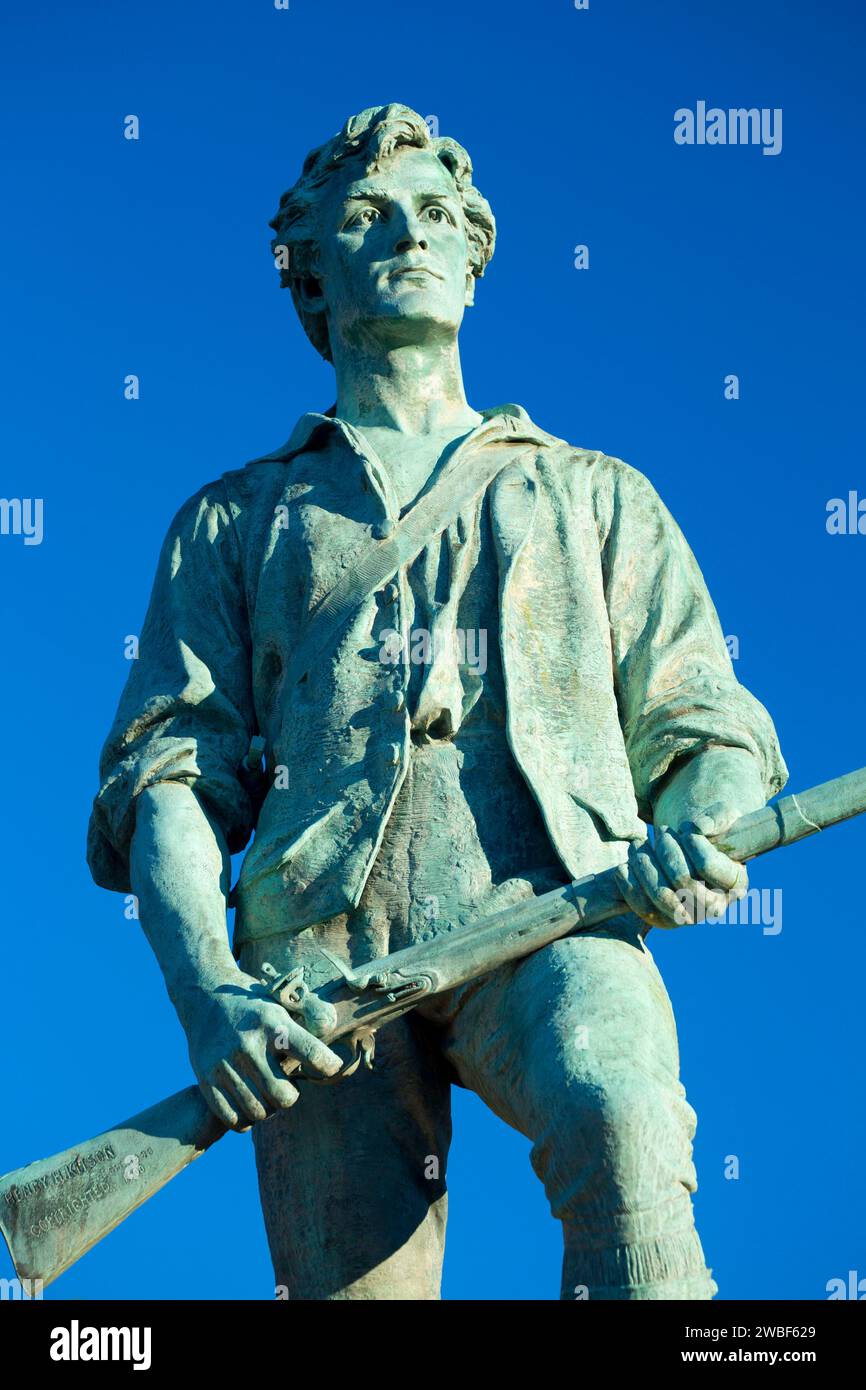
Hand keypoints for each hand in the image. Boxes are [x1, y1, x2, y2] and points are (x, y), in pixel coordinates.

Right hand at [184, 971, 342, 1130]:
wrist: (205, 997)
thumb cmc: (254, 1006)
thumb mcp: (281, 1003)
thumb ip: (310, 1017)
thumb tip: (333, 1033)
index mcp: (272, 1023)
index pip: (312, 1053)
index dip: (328, 1066)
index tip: (330, 1067)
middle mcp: (249, 1044)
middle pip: (284, 1095)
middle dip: (291, 1096)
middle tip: (287, 1085)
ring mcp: (225, 1063)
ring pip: (258, 1111)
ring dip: (268, 1109)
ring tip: (267, 1094)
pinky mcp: (206, 1078)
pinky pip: (232, 1118)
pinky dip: (245, 1119)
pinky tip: (249, 1103)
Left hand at [614, 806, 748, 929]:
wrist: (689, 853)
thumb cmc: (710, 833)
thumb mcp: (722, 817)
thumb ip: (720, 816)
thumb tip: (700, 827)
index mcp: (736, 884)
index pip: (707, 865)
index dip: (692, 842)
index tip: (686, 829)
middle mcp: (716, 907)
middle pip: (683, 880)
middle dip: (667, 851)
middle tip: (661, 831)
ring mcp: (690, 917)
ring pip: (661, 894)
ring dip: (644, 864)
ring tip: (638, 843)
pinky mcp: (664, 920)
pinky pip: (642, 907)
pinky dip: (630, 884)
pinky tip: (625, 865)